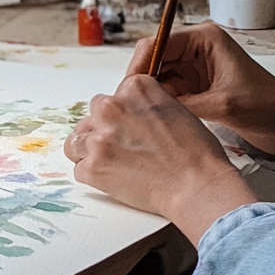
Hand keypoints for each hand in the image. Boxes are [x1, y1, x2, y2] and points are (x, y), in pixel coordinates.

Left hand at [64, 73, 257, 245]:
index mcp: (134, 88)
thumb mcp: (175, 108)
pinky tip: (113, 178)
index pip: (115, 94)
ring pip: (77, 140)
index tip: (132, 126)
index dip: (123, 112)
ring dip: (90, 149)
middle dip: (105, 127)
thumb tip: (131, 113)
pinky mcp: (93, 167)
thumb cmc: (196, 152)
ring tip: (112, 162)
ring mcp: (100, 138)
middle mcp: (112, 107)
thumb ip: (146, 105)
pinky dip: (93, 175)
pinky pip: (79, 168)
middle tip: (124, 146)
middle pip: (94, 113)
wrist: (197, 185)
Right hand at [128, 24, 274, 160]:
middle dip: (140, 82)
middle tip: (127, 106)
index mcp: (204, 39)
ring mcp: (195, 69)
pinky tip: (151, 120)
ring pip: (158, 78)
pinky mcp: (196, 87)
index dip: (139, 65)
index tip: (126, 89)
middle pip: (153, 59)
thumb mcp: (222, 105)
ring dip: (148, 95)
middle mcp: (196, 49)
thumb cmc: (267, 107)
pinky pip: (168, 92)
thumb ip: (184, 103)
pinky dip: (159, 105)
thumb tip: (147, 108)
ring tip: (136, 115)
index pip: (158, 43)